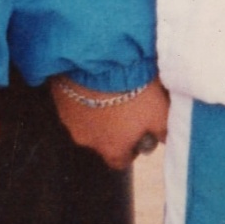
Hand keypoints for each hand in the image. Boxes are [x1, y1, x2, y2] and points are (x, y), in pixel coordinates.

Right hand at [52, 76, 170, 170]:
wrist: (103, 62)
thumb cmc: (134, 91)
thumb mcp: (160, 114)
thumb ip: (162, 132)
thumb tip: (164, 139)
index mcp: (111, 148)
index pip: (120, 161)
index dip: (130, 150)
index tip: (137, 135)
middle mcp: (88, 140)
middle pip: (101, 141)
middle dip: (111, 129)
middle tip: (124, 109)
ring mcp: (70, 119)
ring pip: (86, 120)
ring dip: (96, 110)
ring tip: (108, 91)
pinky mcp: (60, 97)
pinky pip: (73, 101)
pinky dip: (83, 95)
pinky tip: (94, 81)